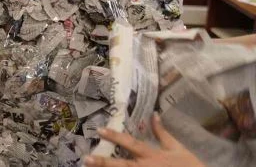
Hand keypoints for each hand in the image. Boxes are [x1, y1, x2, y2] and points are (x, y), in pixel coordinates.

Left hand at [84, 114, 204, 166]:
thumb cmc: (190, 166)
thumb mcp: (178, 148)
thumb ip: (163, 133)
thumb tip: (153, 114)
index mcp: (154, 155)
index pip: (131, 144)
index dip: (115, 137)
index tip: (99, 130)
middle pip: (123, 165)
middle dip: (104, 163)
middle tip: (86, 159)